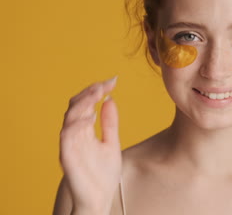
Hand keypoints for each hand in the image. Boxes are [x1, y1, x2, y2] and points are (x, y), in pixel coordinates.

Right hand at [59, 76, 120, 212]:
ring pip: (70, 117)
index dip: (97, 91)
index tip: (113, 81)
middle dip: (90, 92)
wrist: (100, 200)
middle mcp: (75, 135)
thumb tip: (110, 99)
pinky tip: (91, 116)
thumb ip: (110, 123)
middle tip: (105, 83)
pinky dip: (77, 123)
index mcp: (84, 131)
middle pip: (76, 106)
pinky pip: (67, 135)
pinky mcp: (67, 156)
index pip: (87, 105)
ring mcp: (70, 145)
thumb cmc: (104, 175)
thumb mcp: (112, 143)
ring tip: (98, 93)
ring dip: (83, 102)